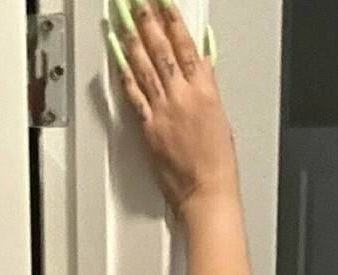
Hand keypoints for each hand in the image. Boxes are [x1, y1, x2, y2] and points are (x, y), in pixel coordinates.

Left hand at [106, 0, 237, 215]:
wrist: (207, 192)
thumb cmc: (218, 164)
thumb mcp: (221, 118)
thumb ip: (208, 87)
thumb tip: (204, 64)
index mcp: (205, 91)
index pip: (186, 46)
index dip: (172, 19)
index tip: (162, 1)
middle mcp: (183, 96)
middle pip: (161, 50)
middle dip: (148, 21)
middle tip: (136, 0)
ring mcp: (164, 111)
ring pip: (145, 66)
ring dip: (132, 38)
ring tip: (123, 16)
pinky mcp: (150, 128)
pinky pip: (134, 94)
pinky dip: (124, 72)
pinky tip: (116, 54)